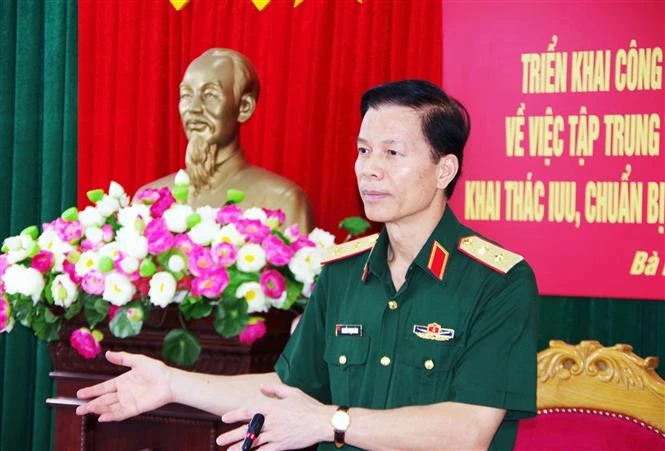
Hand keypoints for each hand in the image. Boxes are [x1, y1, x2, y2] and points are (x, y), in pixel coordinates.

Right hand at [75, 351, 173, 420]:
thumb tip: (107, 353)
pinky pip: (120, 414)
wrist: (170, 381)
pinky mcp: (135, 408)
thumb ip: (122, 358)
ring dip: (98, 409)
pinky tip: (102, 417)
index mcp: (123, 381)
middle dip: (90, 404)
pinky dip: (111, 416)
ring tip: (86, 410)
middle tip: (78, 408)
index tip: (79, 393)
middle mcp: (124, 392)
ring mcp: (128, 401)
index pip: (104, 387)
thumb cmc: (157, 370)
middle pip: (104, 400)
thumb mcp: (138, 361)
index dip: (92, 390)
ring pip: (109, 407)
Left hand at [217, 383, 332, 450]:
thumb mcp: (292, 392)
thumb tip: (261, 387)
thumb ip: (275, 389)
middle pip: (248, 429)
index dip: (235, 414)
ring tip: (229, 450)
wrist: (322, 422)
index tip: (224, 418)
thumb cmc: (308, 406)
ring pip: (254, 442)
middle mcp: (272, 422)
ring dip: (240, 447)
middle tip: (220, 439)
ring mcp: (276, 435)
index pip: (249, 411)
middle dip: (232, 435)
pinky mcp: (282, 445)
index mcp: (273, 408)